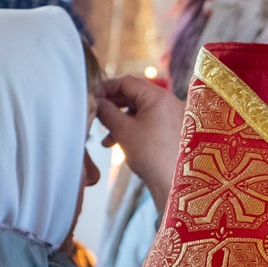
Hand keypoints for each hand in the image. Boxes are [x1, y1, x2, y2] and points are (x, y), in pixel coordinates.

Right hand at [95, 74, 184, 195]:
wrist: (175, 184)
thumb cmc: (151, 156)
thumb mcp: (123, 131)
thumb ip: (107, 112)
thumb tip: (96, 102)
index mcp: (159, 96)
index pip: (127, 82)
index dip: (107, 87)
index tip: (92, 96)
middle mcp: (170, 102)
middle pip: (135, 95)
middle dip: (113, 106)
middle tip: (96, 115)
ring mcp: (174, 116)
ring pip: (140, 111)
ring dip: (121, 120)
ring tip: (106, 137)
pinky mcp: (174, 130)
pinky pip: (150, 122)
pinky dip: (133, 129)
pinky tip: (119, 143)